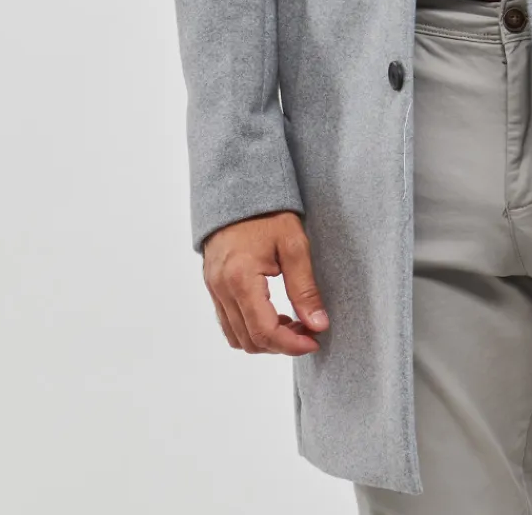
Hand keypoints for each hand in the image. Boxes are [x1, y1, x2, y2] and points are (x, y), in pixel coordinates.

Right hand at [202, 211, 328, 353]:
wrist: (237, 187)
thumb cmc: (267, 212)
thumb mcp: (293, 244)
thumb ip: (305, 288)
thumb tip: (318, 324)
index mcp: (240, 279)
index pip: (264, 331)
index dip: (291, 345)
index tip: (314, 341)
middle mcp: (221, 289)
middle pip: (250, 340)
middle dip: (281, 344)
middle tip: (308, 331)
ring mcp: (213, 289)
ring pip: (236, 337)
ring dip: (265, 339)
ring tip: (293, 323)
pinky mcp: (213, 285)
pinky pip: (228, 321)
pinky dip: (251, 328)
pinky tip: (274, 314)